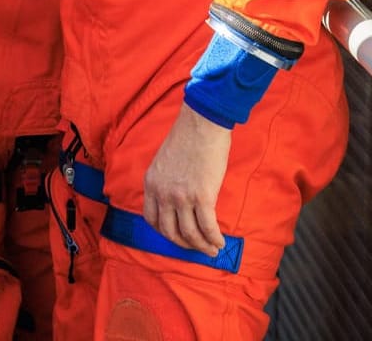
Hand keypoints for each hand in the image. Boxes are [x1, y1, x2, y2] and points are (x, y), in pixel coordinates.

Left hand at [142, 106, 233, 254]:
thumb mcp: (164, 161)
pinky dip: (213, 238)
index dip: (164, 232)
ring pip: (189, 233)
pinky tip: (220, 241)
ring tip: (212, 249)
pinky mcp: (202, 197)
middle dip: (184, 243)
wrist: (202, 123)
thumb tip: (178, 201)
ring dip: (201, 246)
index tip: (177, 235)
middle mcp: (162, 193)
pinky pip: (207, 227)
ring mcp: (181, 197)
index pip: (151, 219)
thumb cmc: (188, 137)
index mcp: (151, 183)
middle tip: (196, 247)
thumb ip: (166, 181)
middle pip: (169, 231)